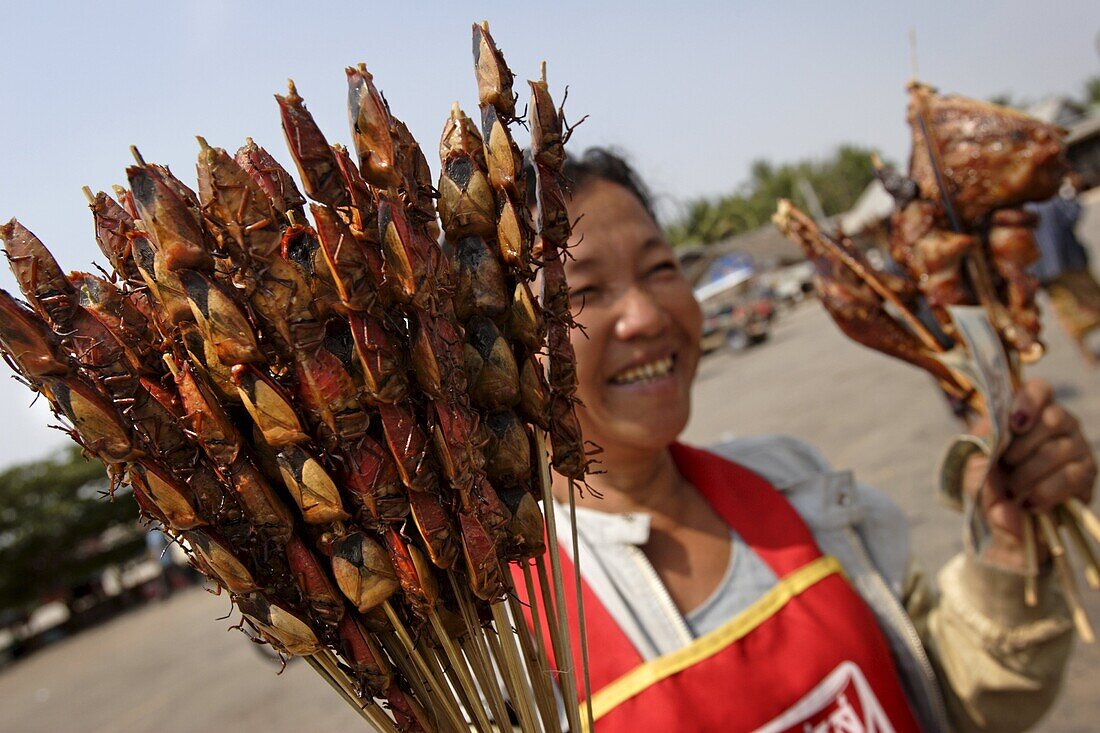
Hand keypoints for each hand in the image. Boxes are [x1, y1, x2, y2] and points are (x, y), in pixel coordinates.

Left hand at [962, 379, 1096, 570]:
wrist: (1011, 519)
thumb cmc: (990, 484)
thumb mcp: (973, 473)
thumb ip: (977, 467)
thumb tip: (989, 471)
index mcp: (1027, 412)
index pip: (1039, 389)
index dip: (1029, 401)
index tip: (1015, 424)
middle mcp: (1058, 423)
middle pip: (1052, 419)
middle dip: (1022, 447)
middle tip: (1006, 465)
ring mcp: (1076, 446)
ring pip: (1058, 450)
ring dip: (1029, 474)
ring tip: (1012, 490)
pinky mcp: (1087, 473)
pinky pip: (1070, 477)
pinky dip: (1045, 492)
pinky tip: (1029, 503)